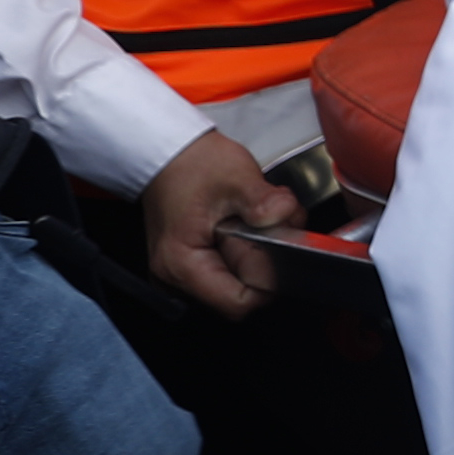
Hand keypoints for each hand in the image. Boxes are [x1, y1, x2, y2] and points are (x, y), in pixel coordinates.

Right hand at [138, 128, 303, 322]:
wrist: (169, 153)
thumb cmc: (191, 163)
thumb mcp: (235, 177)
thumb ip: (264, 203)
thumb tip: (284, 216)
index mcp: (182, 265)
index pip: (239, 302)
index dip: (267, 277)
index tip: (274, 245)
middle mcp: (175, 278)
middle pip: (240, 294)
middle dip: (264, 261)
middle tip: (264, 223)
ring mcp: (181, 274)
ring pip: (238, 282)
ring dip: (257, 253)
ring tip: (252, 219)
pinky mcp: (191, 264)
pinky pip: (230, 270)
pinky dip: (246, 249)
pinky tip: (244, 225)